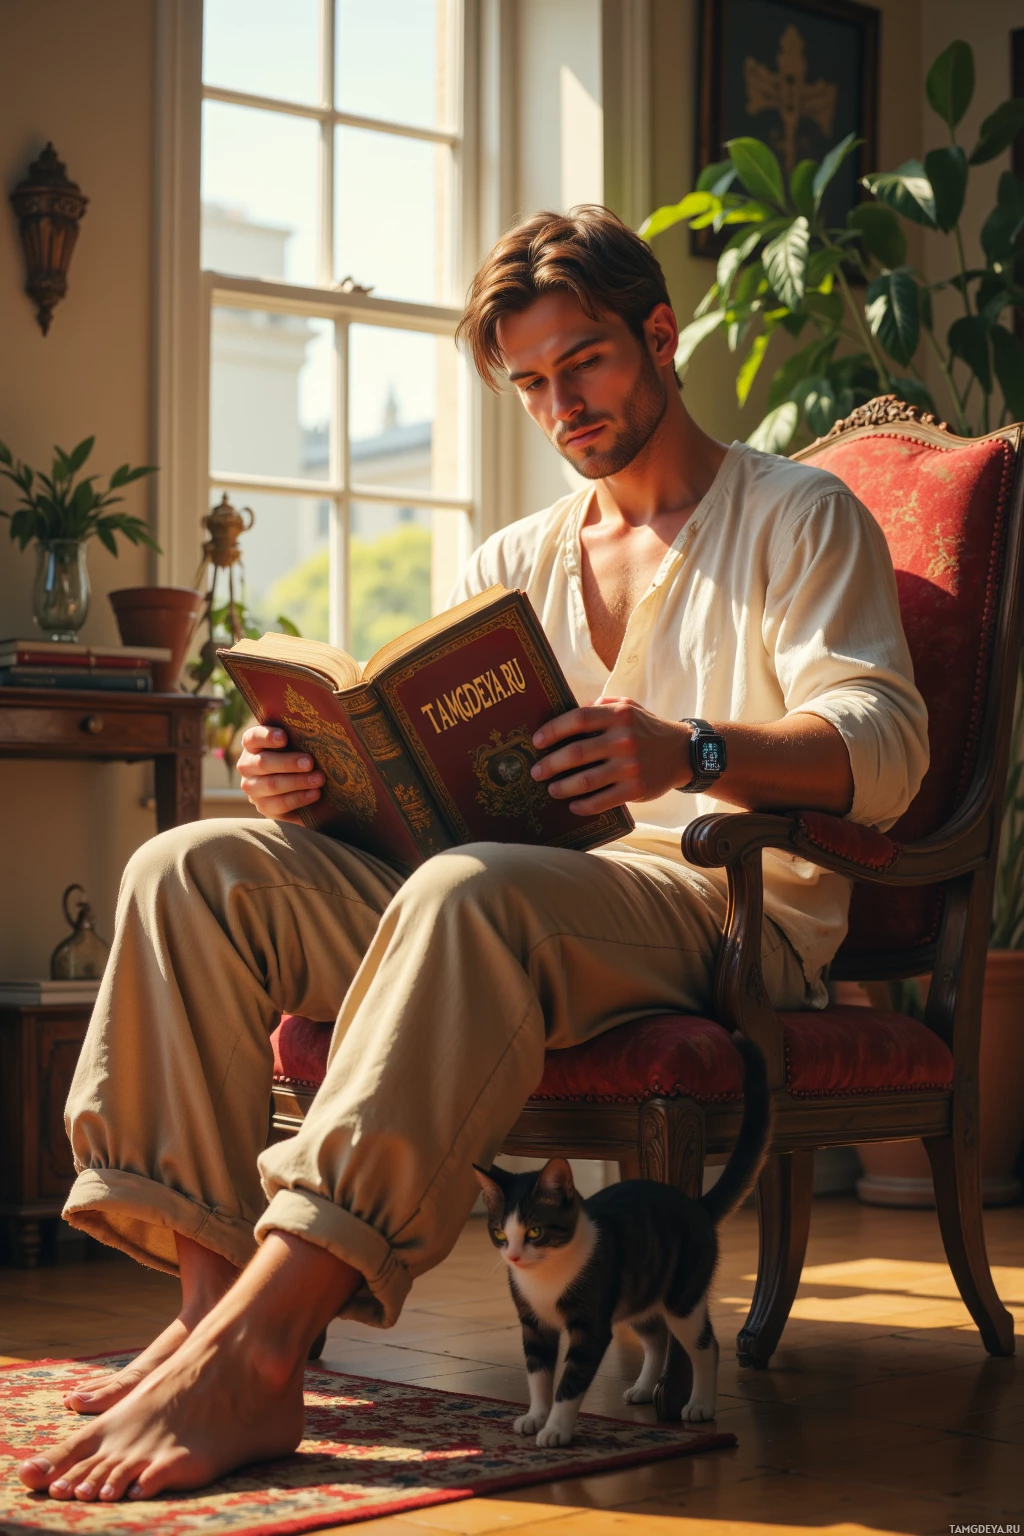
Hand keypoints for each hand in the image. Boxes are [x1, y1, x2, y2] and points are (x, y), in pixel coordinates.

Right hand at [236, 725, 324, 820]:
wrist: (292, 786)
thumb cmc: (294, 755)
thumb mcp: (293, 744)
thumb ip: (297, 738)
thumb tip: (317, 734)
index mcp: (252, 745)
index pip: (252, 737)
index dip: (267, 736)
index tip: (284, 738)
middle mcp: (247, 766)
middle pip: (263, 763)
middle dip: (288, 763)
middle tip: (309, 763)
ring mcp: (252, 788)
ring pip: (271, 785)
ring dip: (297, 782)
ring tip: (318, 779)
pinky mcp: (263, 806)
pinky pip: (279, 804)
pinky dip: (298, 798)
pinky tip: (314, 793)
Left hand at [531, 697, 690, 814]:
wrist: (683, 752)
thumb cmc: (646, 728)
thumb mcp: (628, 706)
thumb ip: (600, 706)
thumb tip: (565, 715)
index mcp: (619, 715)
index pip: (578, 719)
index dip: (553, 730)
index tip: (537, 741)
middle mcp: (624, 739)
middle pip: (576, 752)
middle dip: (550, 764)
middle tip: (536, 772)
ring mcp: (630, 766)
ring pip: (585, 780)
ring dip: (562, 787)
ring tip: (551, 789)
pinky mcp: (636, 790)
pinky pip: (602, 801)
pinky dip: (583, 806)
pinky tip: (572, 805)